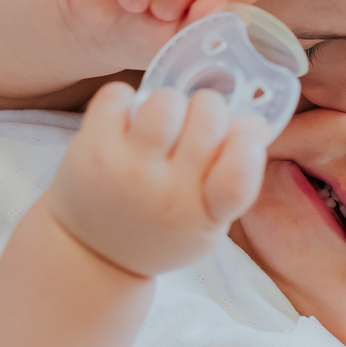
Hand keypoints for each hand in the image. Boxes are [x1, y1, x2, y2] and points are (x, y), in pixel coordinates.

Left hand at [46, 81, 267, 277]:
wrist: (94, 251)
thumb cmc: (164, 225)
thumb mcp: (207, 216)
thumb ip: (234, 174)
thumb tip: (254, 121)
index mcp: (204, 215)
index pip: (238, 176)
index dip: (248, 145)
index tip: (244, 138)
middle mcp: (166, 195)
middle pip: (207, 118)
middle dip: (209, 109)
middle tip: (197, 122)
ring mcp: (126, 171)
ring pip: (165, 102)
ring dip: (169, 103)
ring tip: (162, 122)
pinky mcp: (91, 150)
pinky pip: (118, 95)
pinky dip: (125, 99)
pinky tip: (127, 122)